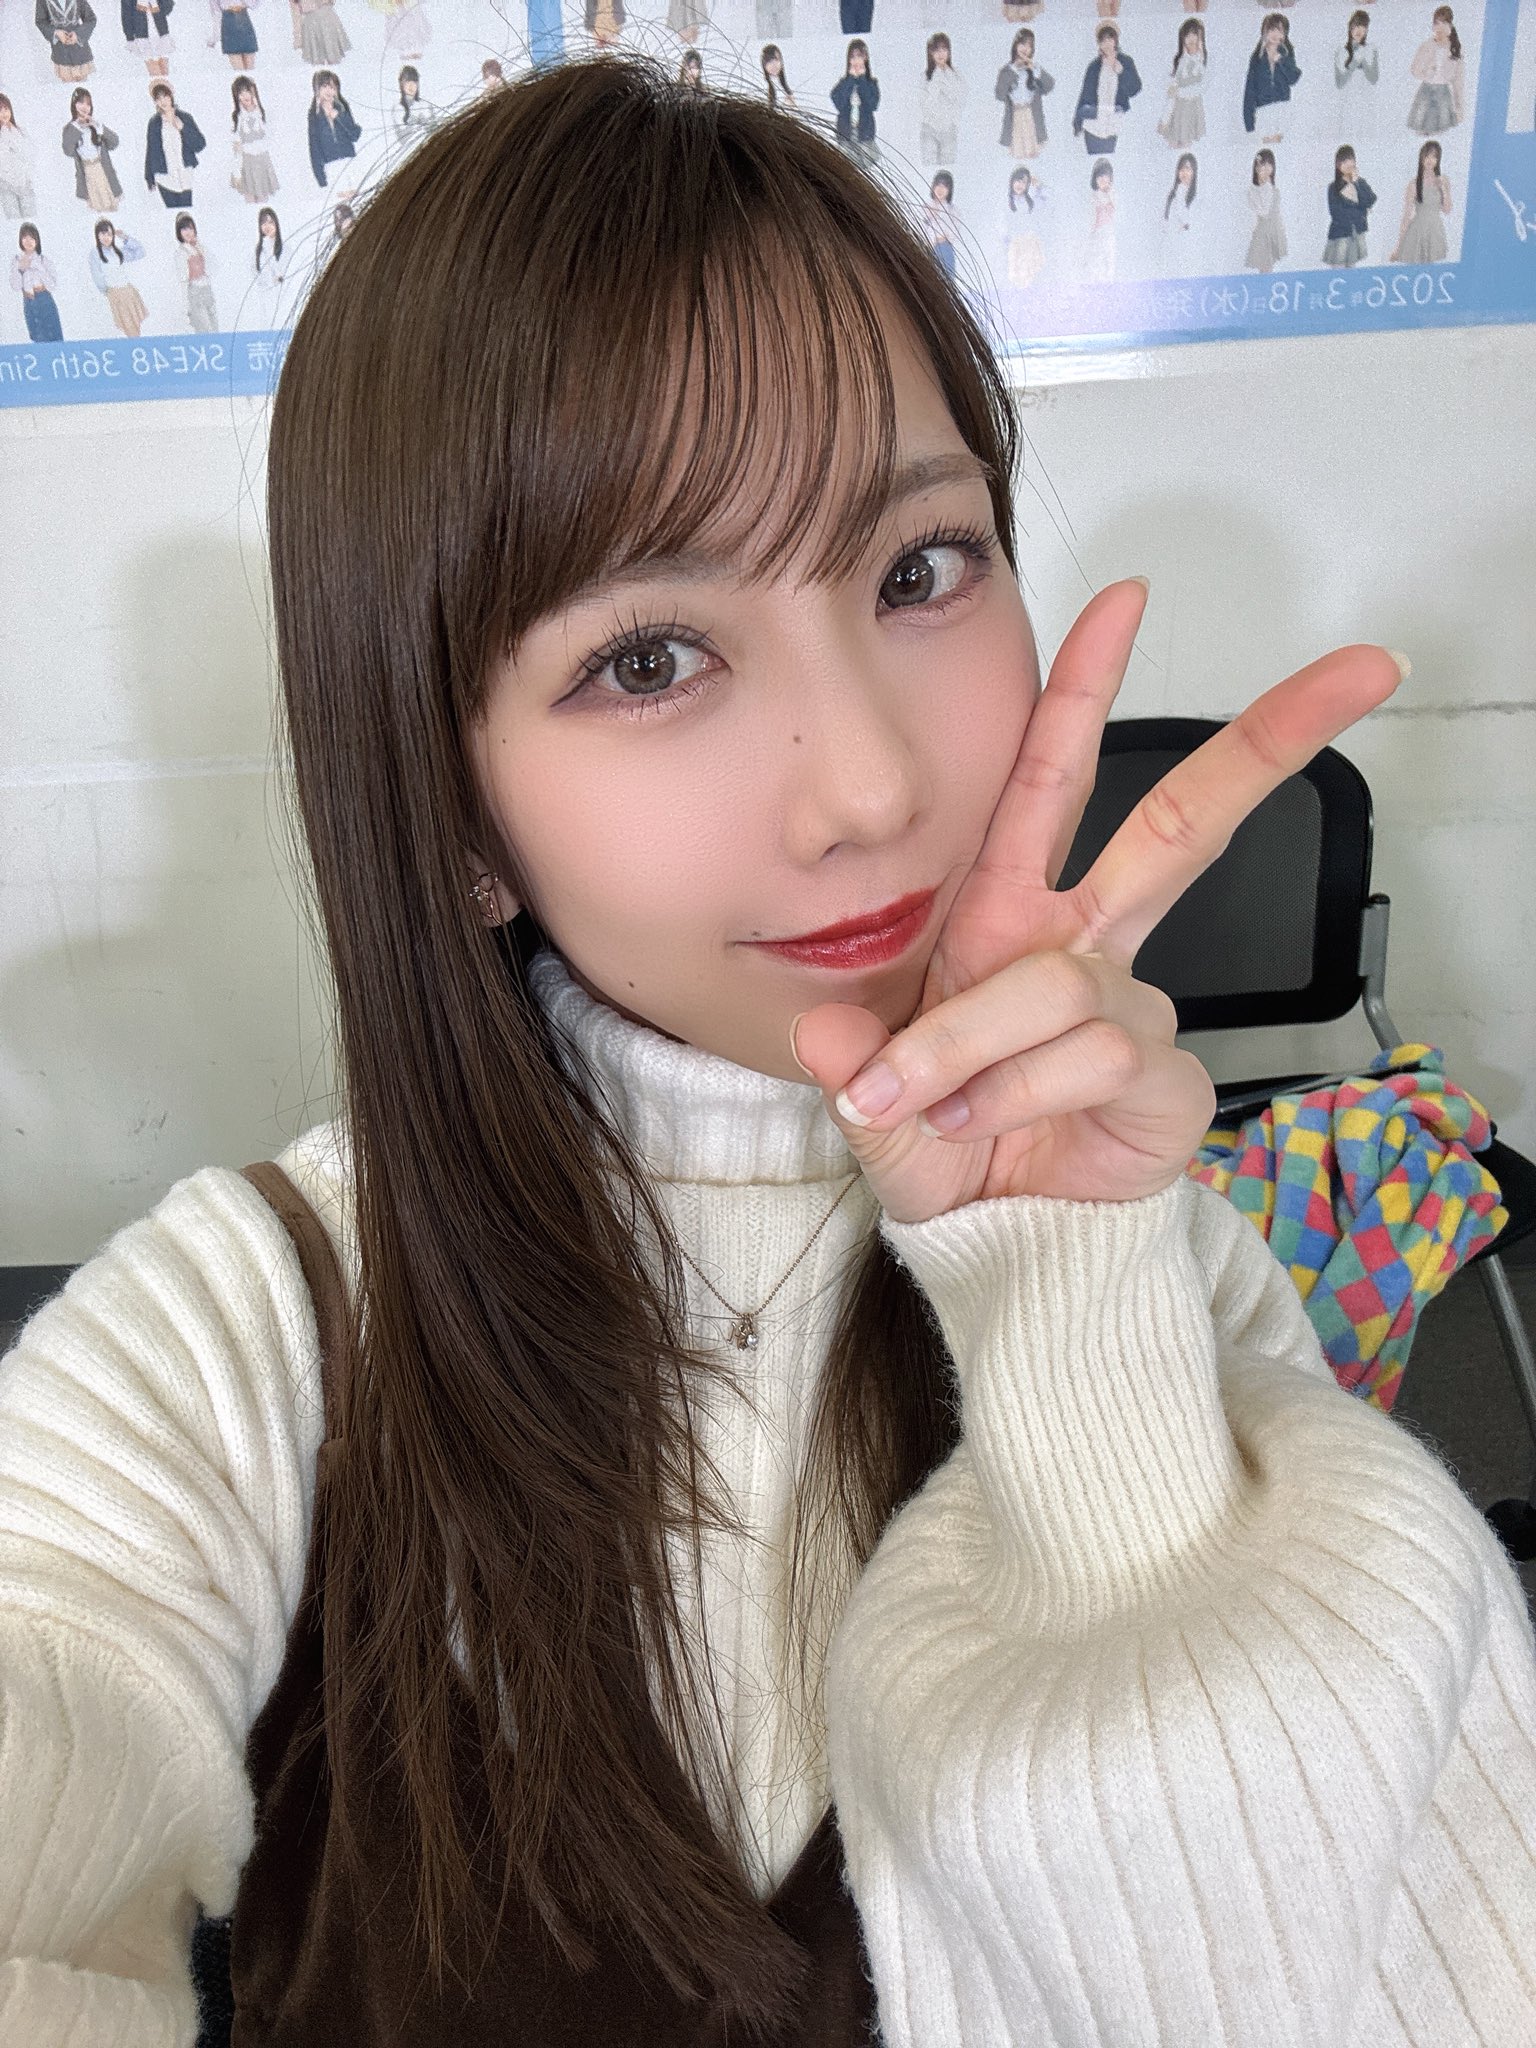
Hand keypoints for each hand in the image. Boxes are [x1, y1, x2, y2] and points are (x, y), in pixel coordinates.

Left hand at [790, 582, 1404, 1225]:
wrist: (992, 1240)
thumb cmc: (943, 1147)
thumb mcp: (873, 1102)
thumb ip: (846, 1070)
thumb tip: (825, 1039)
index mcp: (1010, 913)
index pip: (1054, 779)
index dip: (1086, 688)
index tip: (1125, 596)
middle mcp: (1084, 942)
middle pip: (1186, 821)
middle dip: (1269, 738)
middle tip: (1363, 666)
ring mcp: (1132, 1006)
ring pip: (1060, 981)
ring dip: (975, 1043)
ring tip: (926, 1101)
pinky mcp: (1168, 1074)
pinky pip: (1093, 1053)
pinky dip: (1018, 1090)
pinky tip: (992, 1122)